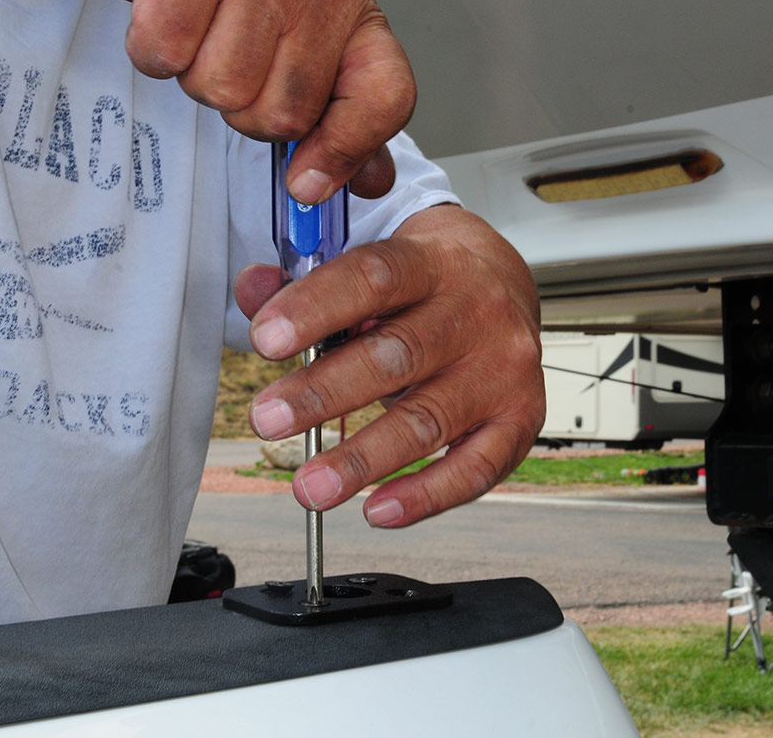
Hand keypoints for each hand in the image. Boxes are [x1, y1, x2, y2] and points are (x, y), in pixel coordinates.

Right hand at [80, 0, 412, 201]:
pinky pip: (165, 55)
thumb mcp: (315, 46)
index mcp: (355, 17)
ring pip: (221, 92)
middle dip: (246, 108)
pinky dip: (155, 51)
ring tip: (205, 29)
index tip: (306, 181)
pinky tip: (173, 16)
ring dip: (197, 75)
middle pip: (283, 117)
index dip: (347, 149)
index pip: (383, 98)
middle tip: (237, 59)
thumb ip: (346, 119)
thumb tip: (368, 182)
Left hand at [234, 205, 545, 526]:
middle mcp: (477, 313)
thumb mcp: (372, 263)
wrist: (505, 285)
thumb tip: (252, 290)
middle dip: (325, 392)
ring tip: (309, 487)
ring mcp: (503, 370)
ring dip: (362, 460)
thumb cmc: (424, 284)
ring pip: (429, 421)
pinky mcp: (520, 419)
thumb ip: (307, 281)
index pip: (375, 277)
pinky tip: (376, 511)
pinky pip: (475, 469)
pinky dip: (425, 496)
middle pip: (398, 355)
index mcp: (434, 261)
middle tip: (267, 419)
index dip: (317, 307)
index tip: (265, 339)